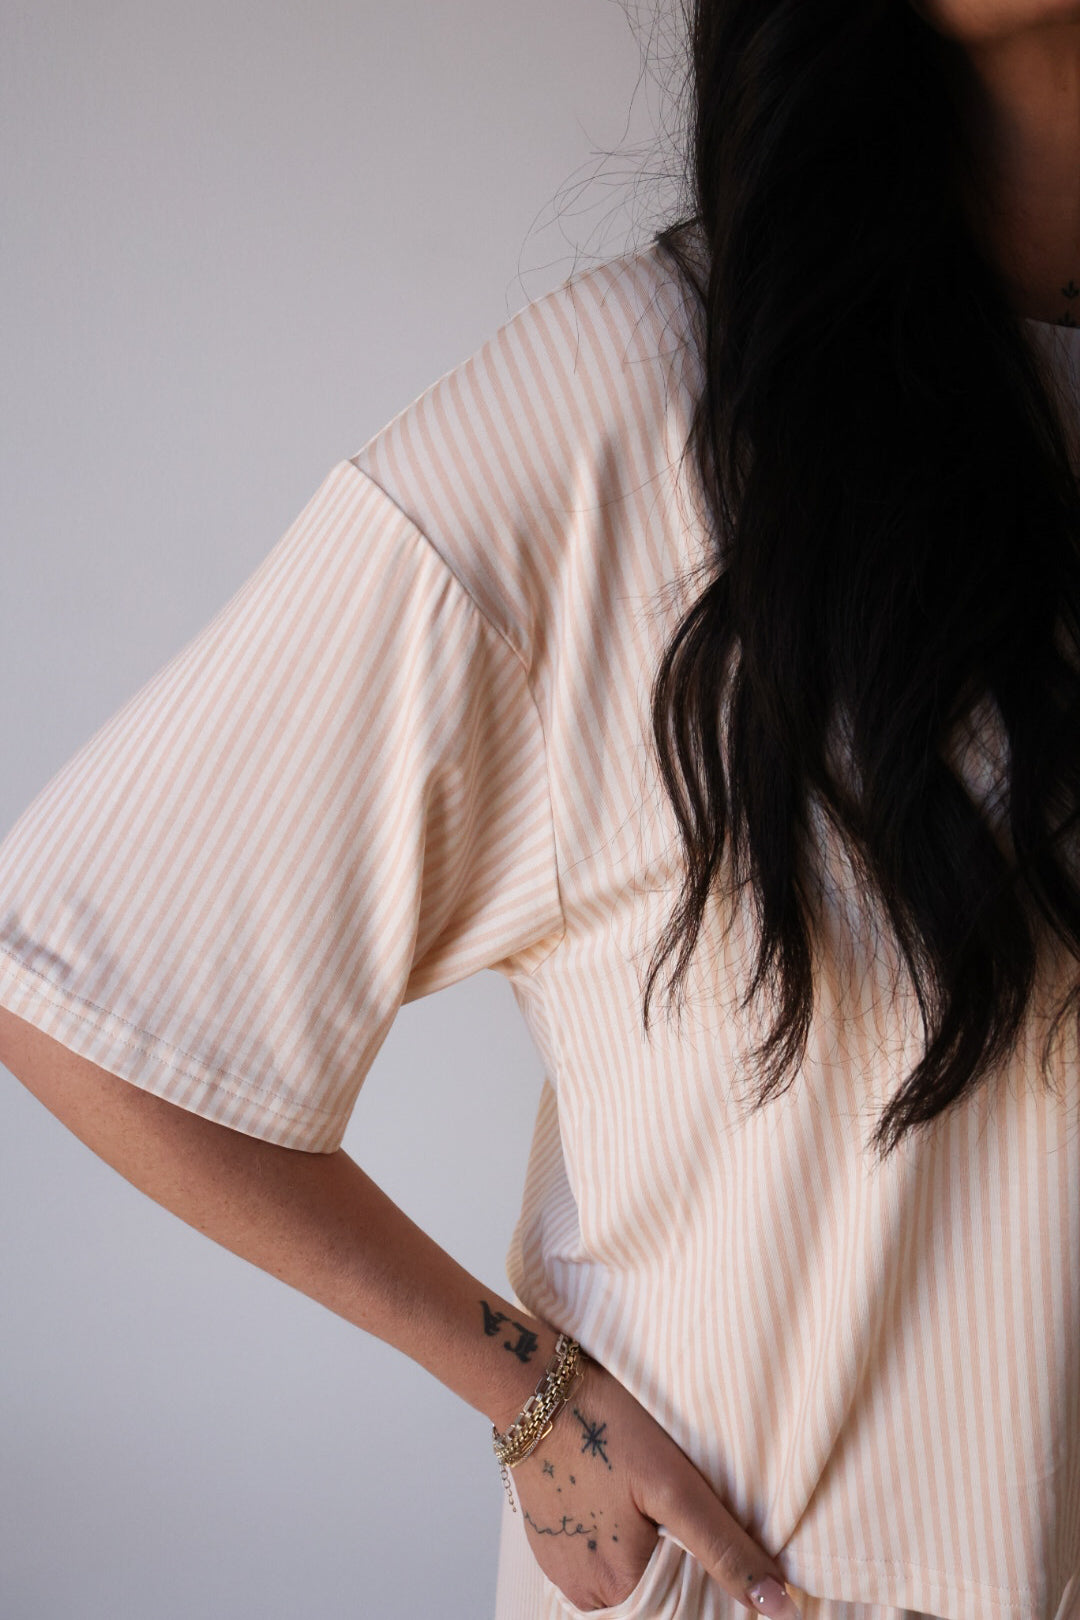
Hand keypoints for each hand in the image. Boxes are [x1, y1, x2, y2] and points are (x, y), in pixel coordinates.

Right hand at [510, 1353, 800, 1617]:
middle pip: (651, 1591)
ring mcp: (560, 1567)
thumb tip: (780, 1607)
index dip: (707, 1574)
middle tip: (669, 1498)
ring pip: (624, 1574)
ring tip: (644, 1493)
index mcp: (617, 1589)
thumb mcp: (676, 1485)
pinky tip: (618, 1494)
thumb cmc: (605, 1427)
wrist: (535, 1387)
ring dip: (644, 1546)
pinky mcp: (546, 1540)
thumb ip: (726, 1549)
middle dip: (672, 1556)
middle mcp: (583, 1593)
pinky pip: (594, 1555)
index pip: (683, 1607)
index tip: (701, 1525)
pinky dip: (614, 1533)